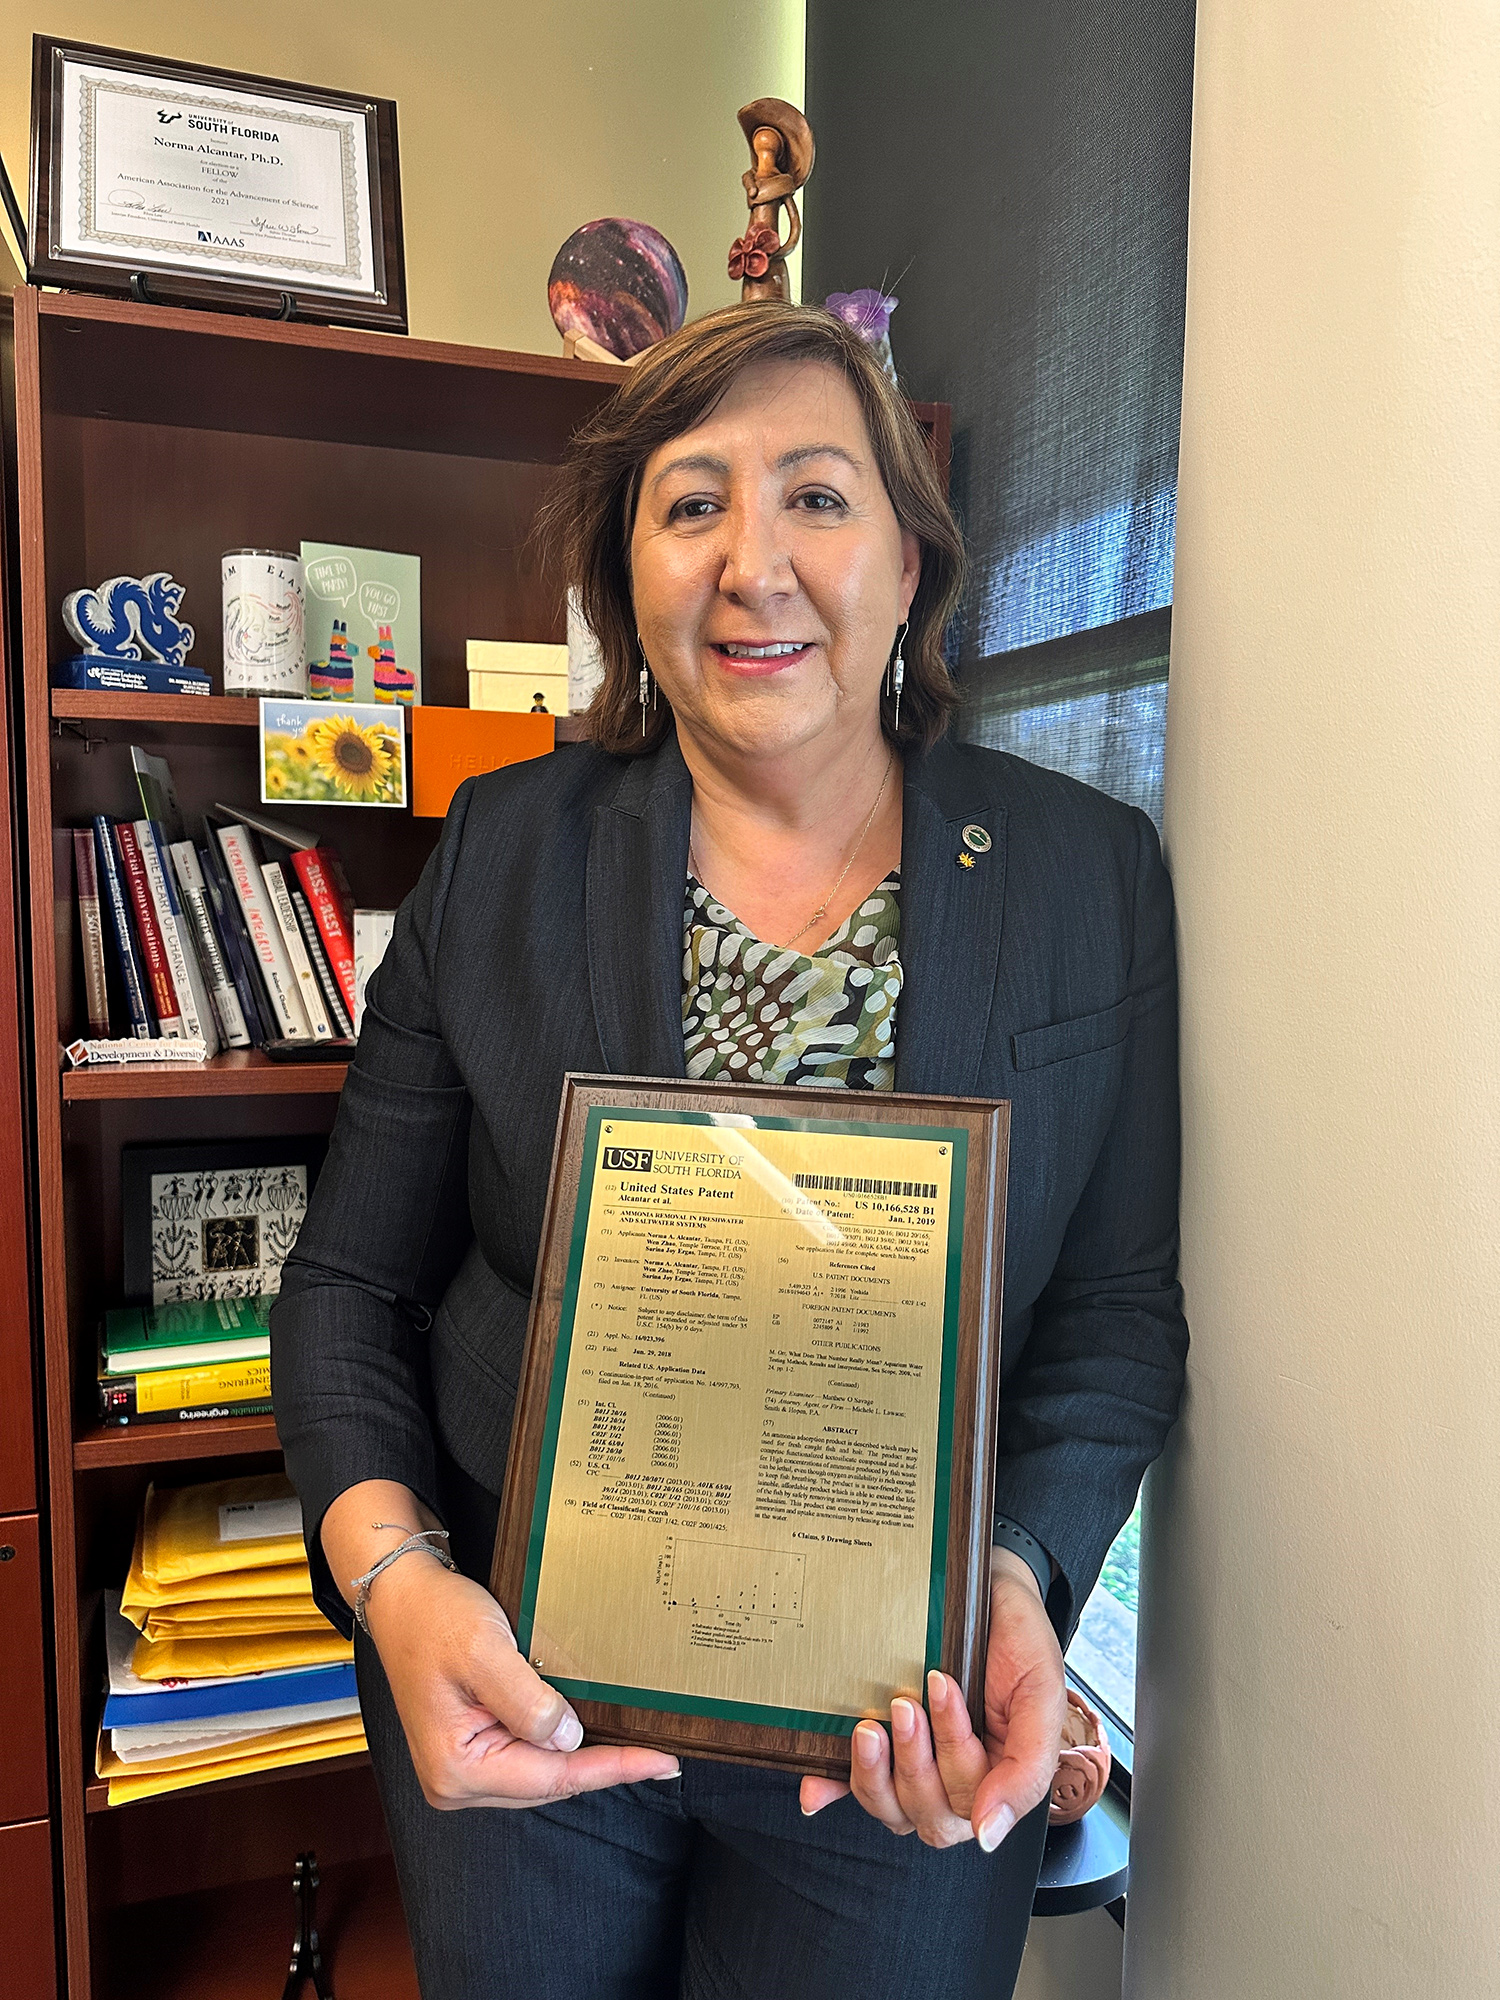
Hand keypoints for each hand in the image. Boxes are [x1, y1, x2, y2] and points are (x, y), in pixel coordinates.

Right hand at [364, 1550, 680, 1808]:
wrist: (403, 1596)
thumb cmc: (435, 1618)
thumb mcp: (484, 1652)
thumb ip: (527, 1701)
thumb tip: (569, 1738)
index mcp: (456, 1769)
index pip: (552, 1778)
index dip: (612, 1769)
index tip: (661, 1763)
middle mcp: (456, 1781)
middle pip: (548, 1782)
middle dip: (601, 1765)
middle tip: (660, 1754)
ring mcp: (462, 1768)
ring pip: (541, 1771)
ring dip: (581, 1755)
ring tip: (634, 1745)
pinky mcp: (472, 1748)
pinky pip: (528, 1754)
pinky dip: (560, 1742)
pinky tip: (589, 1729)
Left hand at [798, 1549, 1066, 1848]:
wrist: (989, 1586)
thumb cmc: (1019, 1639)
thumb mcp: (1041, 1698)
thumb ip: (1027, 1771)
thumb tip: (987, 1836)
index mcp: (998, 1777)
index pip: (970, 1800)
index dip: (953, 1748)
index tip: (943, 1685)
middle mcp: (955, 1779)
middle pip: (927, 1811)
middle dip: (913, 1761)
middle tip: (905, 1703)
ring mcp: (915, 1763)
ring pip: (889, 1807)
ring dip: (874, 1774)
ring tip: (869, 1726)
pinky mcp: (881, 1745)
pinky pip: (850, 1785)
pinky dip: (832, 1789)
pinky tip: (815, 1787)